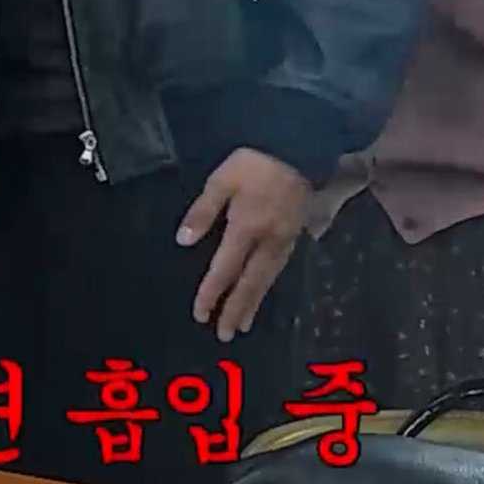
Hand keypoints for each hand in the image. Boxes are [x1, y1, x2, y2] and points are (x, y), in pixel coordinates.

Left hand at [177, 147, 310, 342]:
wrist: (300, 148)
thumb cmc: (255, 162)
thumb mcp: (221, 180)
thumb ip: (202, 212)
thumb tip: (183, 241)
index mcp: (246, 228)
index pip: (225, 270)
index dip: (212, 294)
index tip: (201, 315)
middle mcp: (268, 241)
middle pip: (250, 283)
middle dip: (236, 310)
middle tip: (225, 335)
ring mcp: (285, 240)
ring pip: (267, 280)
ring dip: (253, 304)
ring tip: (242, 324)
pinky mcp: (296, 234)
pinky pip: (279, 269)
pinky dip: (267, 286)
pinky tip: (262, 293)